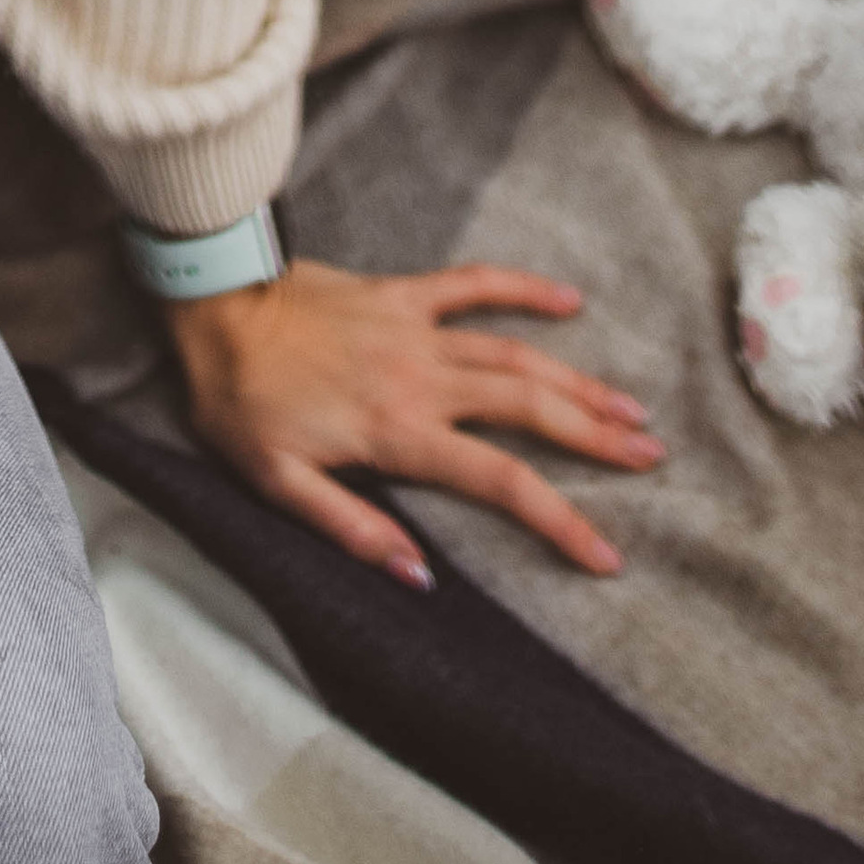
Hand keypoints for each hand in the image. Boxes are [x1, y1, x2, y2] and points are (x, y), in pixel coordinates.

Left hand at [170, 259, 662, 583]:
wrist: (212, 306)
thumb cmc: (238, 401)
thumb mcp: (277, 483)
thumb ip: (352, 529)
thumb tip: (420, 577)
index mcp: (399, 432)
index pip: (501, 483)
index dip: (560, 520)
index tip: (608, 554)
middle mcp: (422, 378)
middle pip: (529, 409)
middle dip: (595, 435)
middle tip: (651, 456)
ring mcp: (415, 329)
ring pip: (515, 355)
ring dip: (578, 378)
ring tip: (631, 405)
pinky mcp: (400, 292)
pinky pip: (472, 285)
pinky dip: (521, 289)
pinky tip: (568, 299)